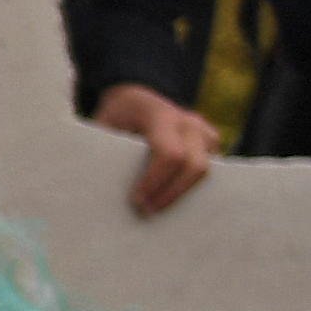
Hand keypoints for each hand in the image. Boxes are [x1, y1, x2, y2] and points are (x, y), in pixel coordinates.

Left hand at [91, 83, 219, 216]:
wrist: (137, 99)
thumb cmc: (116, 116)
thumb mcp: (104, 125)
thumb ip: (105, 149)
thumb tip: (100, 185)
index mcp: (161, 115)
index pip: (170, 154)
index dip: (155, 182)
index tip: (138, 201)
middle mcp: (189, 121)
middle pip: (194, 166)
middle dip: (171, 193)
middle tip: (147, 211)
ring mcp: (205, 131)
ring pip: (205, 171)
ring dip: (183, 193)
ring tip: (156, 206)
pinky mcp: (211, 143)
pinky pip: (210, 171)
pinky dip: (190, 187)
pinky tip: (168, 197)